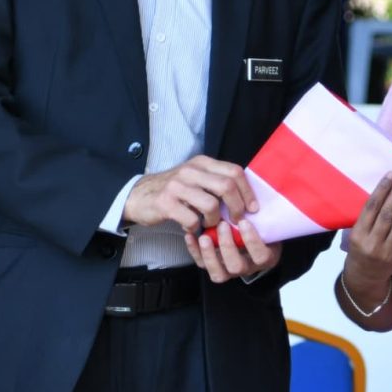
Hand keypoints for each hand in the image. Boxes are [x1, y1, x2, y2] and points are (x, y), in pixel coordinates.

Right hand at [124, 155, 257, 234]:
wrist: (137, 196)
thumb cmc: (172, 190)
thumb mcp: (195, 178)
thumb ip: (216, 181)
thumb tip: (245, 198)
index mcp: (202, 163)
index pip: (234, 171)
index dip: (248, 192)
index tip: (253, 208)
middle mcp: (190, 171)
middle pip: (227, 186)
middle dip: (237, 207)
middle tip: (236, 220)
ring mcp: (177, 186)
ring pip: (211, 204)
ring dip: (215, 220)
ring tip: (209, 225)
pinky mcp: (166, 203)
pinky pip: (192, 219)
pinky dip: (196, 228)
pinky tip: (192, 228)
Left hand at [186, 218, 280, 283]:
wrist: (250, 237)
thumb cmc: (259, 227)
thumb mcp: (265, 223)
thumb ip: (258, 217)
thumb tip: (248, 200)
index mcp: (264, 257)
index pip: (261, 256)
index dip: (252, 241)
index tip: (244, 222)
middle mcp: (247, 267)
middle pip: (237, 266)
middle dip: (227, 246)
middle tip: (222, 225)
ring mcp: (229, 271)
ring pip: (219, 274)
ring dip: (209, 253)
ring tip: (204, 236)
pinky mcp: (214, 268)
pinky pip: (202, 265)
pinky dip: (194, 251)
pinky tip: (190, 236)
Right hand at [342, 174, 391, 297]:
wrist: (366, 275)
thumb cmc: (361, 249)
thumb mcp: (357, 233)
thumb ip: (368, 217)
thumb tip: (387, 191)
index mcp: (358, 234)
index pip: (371, 207)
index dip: (382, 190)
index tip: (391, 175)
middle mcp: (373, 243)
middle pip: (387, 214)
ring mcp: (389, 251)